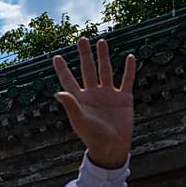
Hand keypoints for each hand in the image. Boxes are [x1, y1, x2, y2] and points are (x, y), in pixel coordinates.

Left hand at [52, 38, 135, 169]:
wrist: (112, 147)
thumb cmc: (93, 137)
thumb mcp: (80, 121)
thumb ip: (70, 105)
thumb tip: (58, 92)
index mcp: (80, 99)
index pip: (69, 80)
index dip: (62, 69)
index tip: (55, 57)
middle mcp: (93, 94)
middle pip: (88, 69)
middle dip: (85, 55)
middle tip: (82, 39)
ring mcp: (109, 95)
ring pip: (106, 71)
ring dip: (104, 56)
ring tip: (102, 41)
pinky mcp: (124, 98)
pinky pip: (127, 80)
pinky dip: (128, 69)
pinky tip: (129, 57)